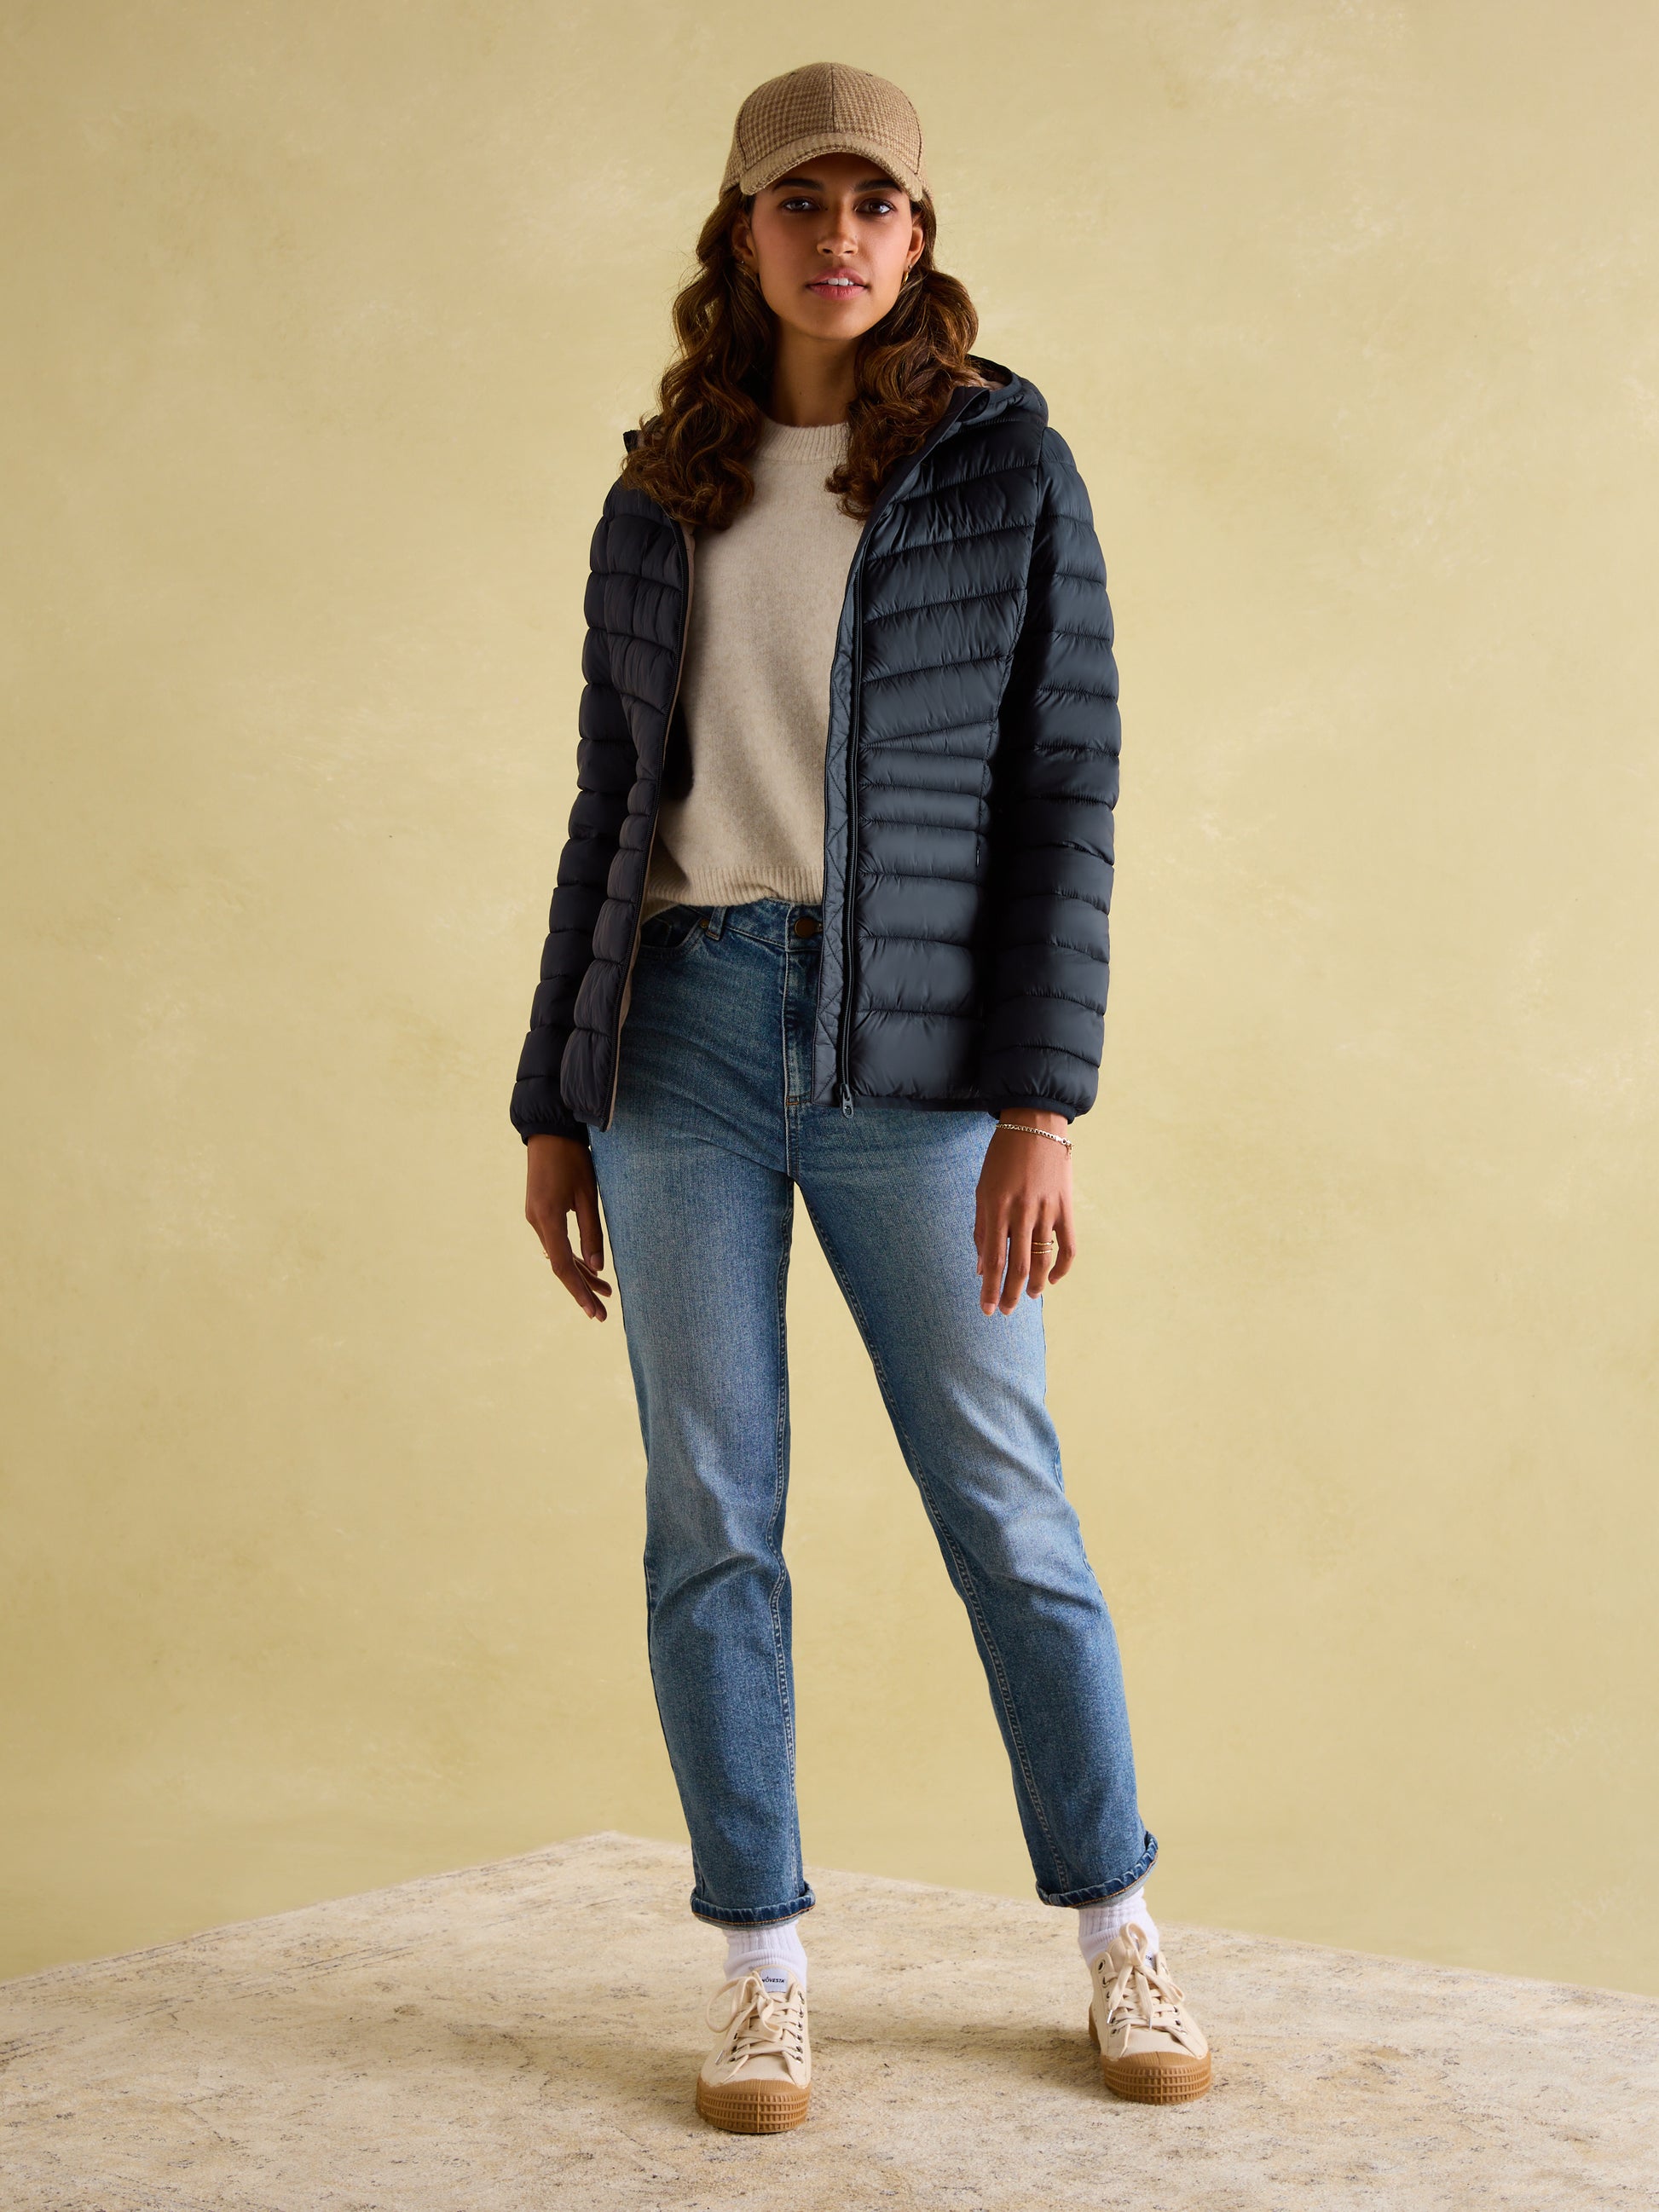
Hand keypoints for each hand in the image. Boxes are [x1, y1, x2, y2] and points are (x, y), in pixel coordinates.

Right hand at [525, 1134, 613, 1320]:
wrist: (550, 1130)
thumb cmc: (573, 1158)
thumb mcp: (588, 1194)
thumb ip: (592, 1231)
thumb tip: (597, 1267)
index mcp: (547, 1219)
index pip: (564, 1266)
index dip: (579, 1291)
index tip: (593, 1310)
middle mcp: (536, 1222)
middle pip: (560, 1265)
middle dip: (581, 1289)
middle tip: (601, 1313)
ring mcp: (535, 1217)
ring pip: (558, 1255)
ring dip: (580, 1273)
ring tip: (605, 1292)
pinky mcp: (539, 1212)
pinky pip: (556, 1242)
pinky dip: (572, 1256)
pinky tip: (589, 1268)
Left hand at [973, 1111, 1075, 1315]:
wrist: (1035, 1125)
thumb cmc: (1002, 1157)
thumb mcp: (983, 1189)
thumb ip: (982, 1228)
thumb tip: (982, 1266)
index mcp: (996, 1206)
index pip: (993, 1259)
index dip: (990, 1289)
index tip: (987, 1310)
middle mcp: (1022, 1211)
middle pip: (1017, 1266)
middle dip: (1010, 1294)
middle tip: (1007, 1312)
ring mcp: (1047, 1210)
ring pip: (1042, 1260)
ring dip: (1034, 1285)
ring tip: (1027, 1297)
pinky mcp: (1066, 1207)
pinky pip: (1068, 1246)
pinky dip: (1061, 1267)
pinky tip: (1051, 1279)